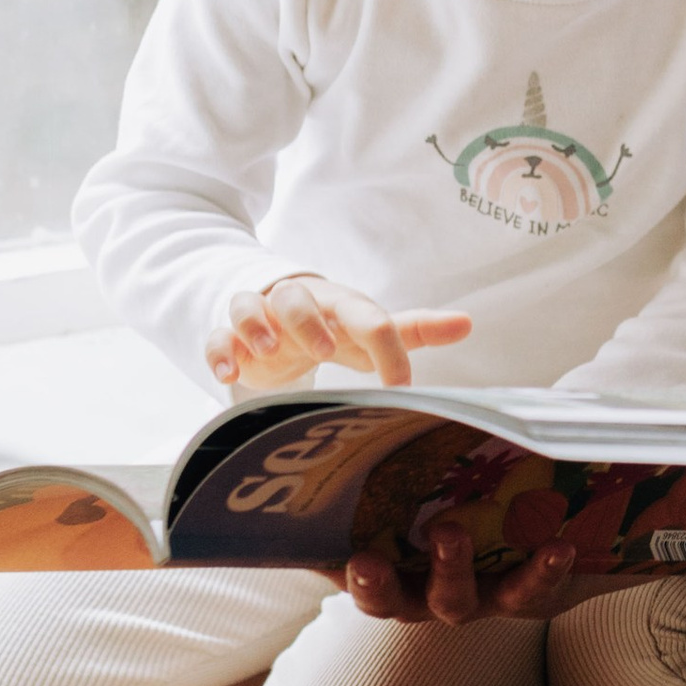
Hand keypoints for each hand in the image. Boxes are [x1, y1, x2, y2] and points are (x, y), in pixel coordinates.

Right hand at [209, 276, 472, 391]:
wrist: (278, 320)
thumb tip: (467, 323)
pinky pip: (218, 336)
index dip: (388, 350)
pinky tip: (229, 375)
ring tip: (269, 351)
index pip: (367, 317)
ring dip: (258, 326)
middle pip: (297, 297)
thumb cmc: (333, 326)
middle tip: (324, 351)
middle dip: (307, 321)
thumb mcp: (371, 329)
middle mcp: (298, 303)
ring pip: (249, 306)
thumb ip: (416, 329)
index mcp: (340, 304)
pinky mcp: (231, 336)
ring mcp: (261, 317)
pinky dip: (220, 352)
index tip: (401, 388)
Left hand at [337, 470, 685, 624]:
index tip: (556, 547)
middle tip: (458, 535)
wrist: (454, 503)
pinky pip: (360, 586)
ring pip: (410, 605)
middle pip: (469, 605)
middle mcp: (474, 594)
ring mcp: (422, 590)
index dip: (542, 577)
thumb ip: (647, 497)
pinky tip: (337, 554)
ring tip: (383, 555)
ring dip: (397, 585)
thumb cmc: (536, 499)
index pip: (536, 588)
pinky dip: (348, 576)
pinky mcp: (376, 572)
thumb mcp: (586, 498)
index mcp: (521, 579)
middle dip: (465, 577)